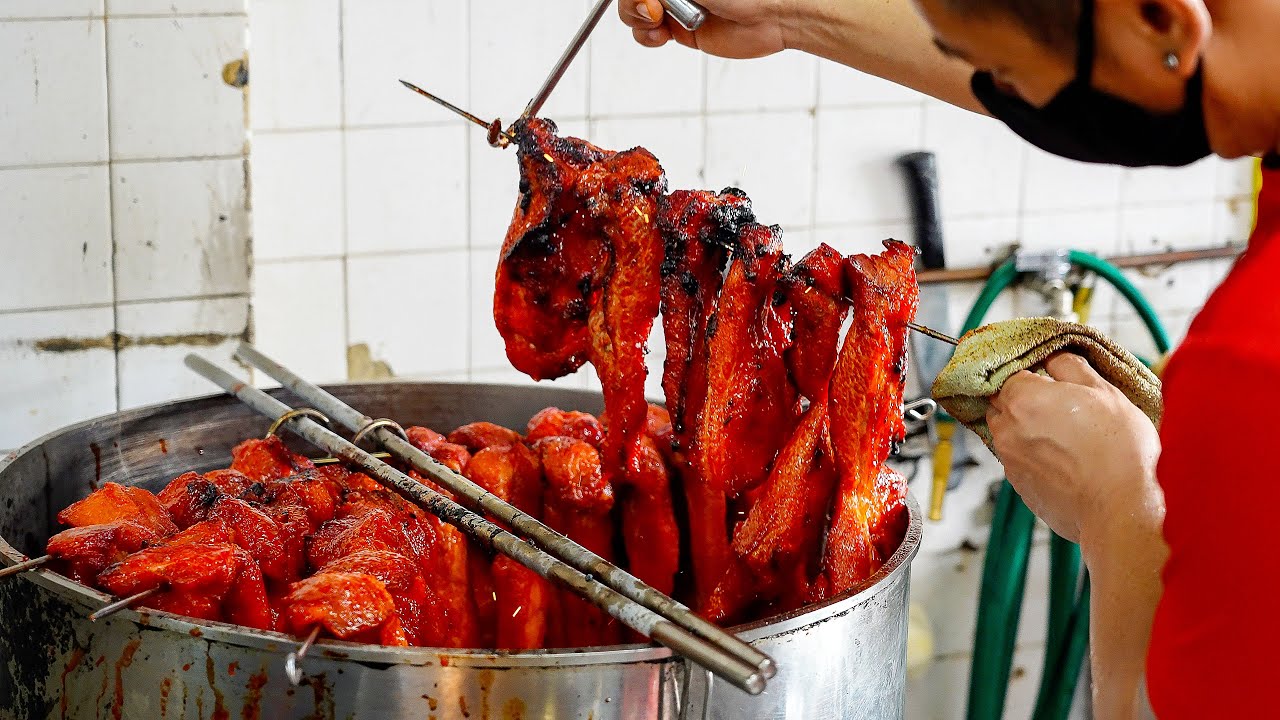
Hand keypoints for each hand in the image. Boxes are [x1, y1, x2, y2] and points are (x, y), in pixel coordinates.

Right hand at [619, 0, 791, 58]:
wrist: (773, 13)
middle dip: (636, 2)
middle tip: (653, 7)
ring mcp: (677, 3)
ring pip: (635, 10)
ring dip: (639, 17)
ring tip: (659, 20)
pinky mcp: (681, 29)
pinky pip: (649, 33)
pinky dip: (648, 35)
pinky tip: (662, 34)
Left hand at [986, 354, 1161, 549]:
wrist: (1120, 509)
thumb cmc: (1118, 451)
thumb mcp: (1103, 391)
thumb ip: (1070, 367)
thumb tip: (1053, 357)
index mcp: (1023, 398)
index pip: (1009, 372)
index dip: (1031, 373)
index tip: (1049, 378)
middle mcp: (1006, 428)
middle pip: (1002, 402)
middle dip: (1023, 399)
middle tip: (1059, 405)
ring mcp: (1009, 459)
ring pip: (1008, 431)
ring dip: (1026, 427)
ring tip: (1065, 434)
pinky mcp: (1018, 486)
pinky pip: (1018, 459)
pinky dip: (1034, 454)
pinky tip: (1065, 459)